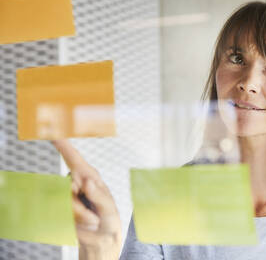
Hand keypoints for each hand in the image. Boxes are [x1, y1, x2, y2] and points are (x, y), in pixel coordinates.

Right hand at [52, 140, 121, 259]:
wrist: (101, 237)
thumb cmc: (109, 218)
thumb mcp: (109, 207)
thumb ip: (99, 195)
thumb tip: (87, 182)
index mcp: (89, 175)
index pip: (72, 157)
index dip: (62, 145)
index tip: (52, 132)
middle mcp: (76, 182)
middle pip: (68, 186)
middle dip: (82, 203)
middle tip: (95, 213)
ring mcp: (67, 196)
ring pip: (65, 202)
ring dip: (82, 215)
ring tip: (93, 219)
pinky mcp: (61, 208)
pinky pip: (63, 214)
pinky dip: (76, 221)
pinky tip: (85, 223)